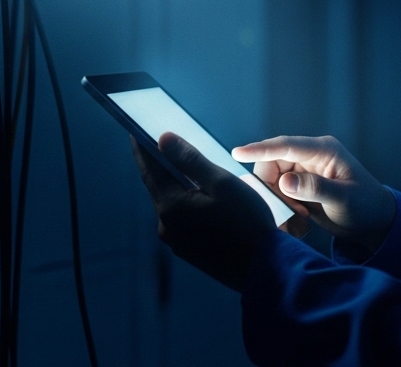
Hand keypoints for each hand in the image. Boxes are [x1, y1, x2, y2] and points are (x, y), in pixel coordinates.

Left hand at [132, 133, 275, 291]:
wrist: (266, 269)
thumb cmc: (247, 223)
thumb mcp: (221, 183)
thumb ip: (190, 160)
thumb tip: (163, 139)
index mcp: (171, 207)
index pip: (149, 170)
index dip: (142, 148)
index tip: (135, 130)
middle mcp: (167, 226)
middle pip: (160, 187)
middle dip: (164, 166)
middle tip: (166, 143)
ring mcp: (177, 242)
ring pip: (174, 204)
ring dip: (180, 186)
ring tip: (190, 168)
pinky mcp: (189, 252)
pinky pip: (184, 220)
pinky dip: (189, 204)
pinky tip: (205, 197)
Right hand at [232, 135, 395, 254]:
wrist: (374, 220)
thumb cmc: (366, 206)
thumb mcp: (344, 199)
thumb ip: (315, 188)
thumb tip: (285, 181)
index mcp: (323, 150)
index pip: (285, 145)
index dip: (260, 149)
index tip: (237, 153)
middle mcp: (311, 156)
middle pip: (273, 162)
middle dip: (272, 186)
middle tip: (289, 208)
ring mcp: (304, 170)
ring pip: (273, 178)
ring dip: (278, 198)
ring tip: (299, 214)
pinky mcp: (300, 184)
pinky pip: (279, 190)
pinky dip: (282, 204)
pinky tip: (299, 217)